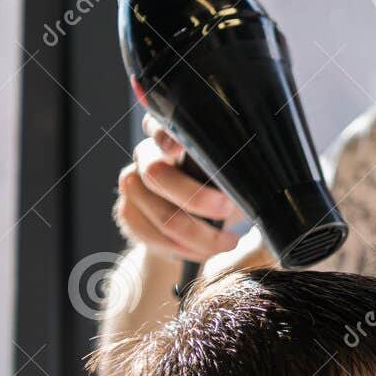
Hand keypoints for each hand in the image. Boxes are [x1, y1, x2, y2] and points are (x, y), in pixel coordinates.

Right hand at [113, 114, 245, 261]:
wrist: (199, 225)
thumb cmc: (222, 192)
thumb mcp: (233, 179)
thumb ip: (233, 171)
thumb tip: (247, 175)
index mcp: (171, 135)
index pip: (158, 125)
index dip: (164, 135)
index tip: (178, 147)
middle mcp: (146, 154)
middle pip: (156, 174)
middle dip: (196, 198)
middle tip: (228, 209)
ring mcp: (132, 183)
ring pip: (159, 214)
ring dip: (198, 236)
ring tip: (226, 243)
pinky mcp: (128, 211)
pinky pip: (150, 236)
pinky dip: (182, 250)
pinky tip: (202, 251)